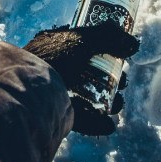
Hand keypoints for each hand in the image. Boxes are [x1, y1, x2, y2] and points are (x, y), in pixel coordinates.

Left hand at [24, 22, 138, 135]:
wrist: (27, 90)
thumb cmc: (51, 59)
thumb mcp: (79, 40)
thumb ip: (106, 36)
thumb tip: (133, 43)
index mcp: (55, 46)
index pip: (84, 44)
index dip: (104, 47)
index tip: (122, 52)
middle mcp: (56, 68)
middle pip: (91, 72)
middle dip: (113, 78)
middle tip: (123, 81)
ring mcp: (56, 92)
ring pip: (88, 97)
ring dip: (108, 102)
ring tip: (118, 105)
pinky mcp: (57, 114)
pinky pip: (80, 119)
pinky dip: (96, 123)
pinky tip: (109, 125)